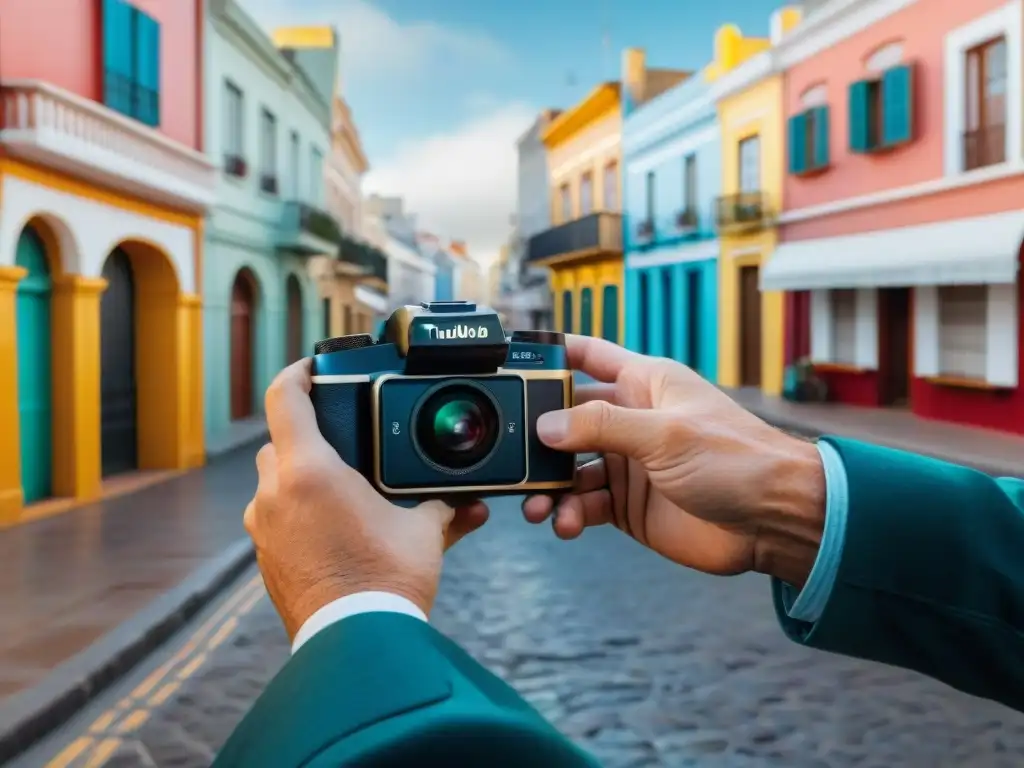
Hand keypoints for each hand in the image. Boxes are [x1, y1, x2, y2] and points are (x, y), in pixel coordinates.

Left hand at [244, 359, 488, 639]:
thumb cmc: (387, 581)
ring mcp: (265, 529)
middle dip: (307, 436)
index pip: (287, 398)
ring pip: (274, 484)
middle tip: (343, 440)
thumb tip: (467, 502)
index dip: (297, 372)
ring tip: (345, 490)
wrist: (357, 642)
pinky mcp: (266, 560)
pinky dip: (300, 515)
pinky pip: (277, 520)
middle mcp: (275, 494)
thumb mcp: (423, 532)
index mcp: (310, 472)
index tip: (312, 367)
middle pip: (278, 442)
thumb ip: (441, 506)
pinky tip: (336, 528)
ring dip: (302, 480)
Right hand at [523, 336, 825, 586]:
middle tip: (516, 457)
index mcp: (645, 384)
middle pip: (567, 418)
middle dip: (538, 437)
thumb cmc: (738, 460)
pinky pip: (584, 504)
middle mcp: (632, 420)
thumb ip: (604, 427)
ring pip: (569, 468)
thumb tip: (548, 424)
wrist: (774, 521)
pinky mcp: (629, 503)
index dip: (553, 354)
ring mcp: (629, 463)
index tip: (515, 362)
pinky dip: (569, 513)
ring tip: (540, 505)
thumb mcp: (666, 434)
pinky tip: (567, 522)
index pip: (589, 356)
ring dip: (549, 484)